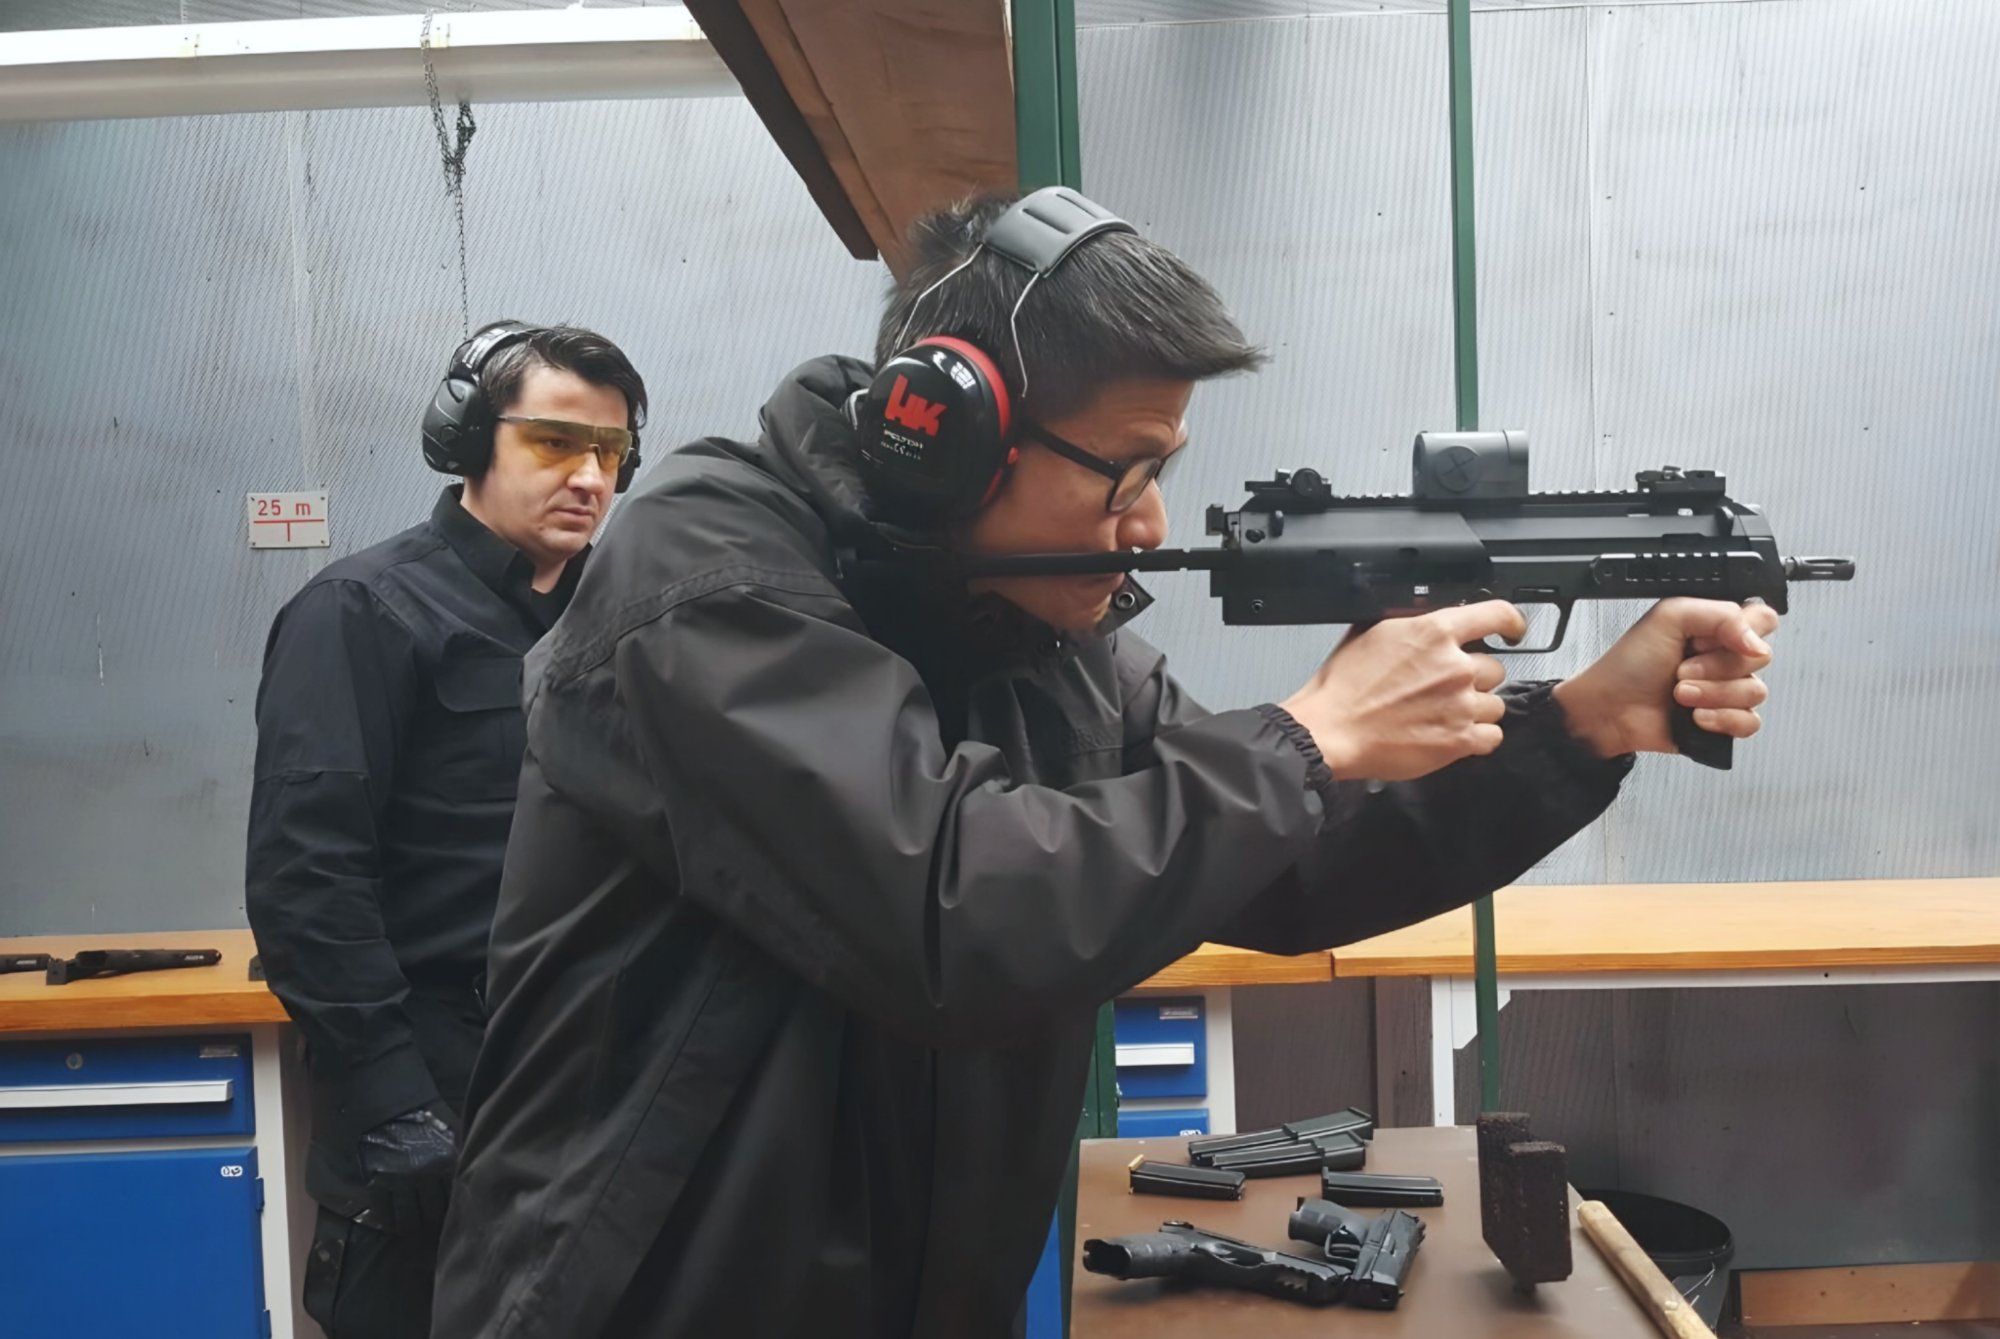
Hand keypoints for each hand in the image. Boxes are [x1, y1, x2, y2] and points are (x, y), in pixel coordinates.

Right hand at [354, 1105, 458, 1235]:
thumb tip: (475, 1180)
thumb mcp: (452, 1132)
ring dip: (412, 1228)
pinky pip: (384, 1213)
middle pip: (432, 1215)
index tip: (455, 1221)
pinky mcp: (376, 1181)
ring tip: (415, 1232)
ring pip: (408, 1220)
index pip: (453, 1201)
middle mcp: (423, 1174)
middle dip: (433, 1225)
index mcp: (446, 1162)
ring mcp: (397, 1180)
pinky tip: (395, 1226)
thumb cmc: (425, 1119)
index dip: (454, 1214)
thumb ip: (461, 1155)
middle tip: (434, 1231)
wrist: (388, 1104)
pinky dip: (389, 1223)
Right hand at [1281, 601, 1527, 782]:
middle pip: (1494, 668)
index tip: (1512, 630)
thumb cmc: (1343, 687)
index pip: (1496, 614)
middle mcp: (1455, 667)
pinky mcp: (1459, 741)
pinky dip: (1477, 737)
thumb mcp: (1371, 633)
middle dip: (1473, 678)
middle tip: (1443, 689)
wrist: (1330, 730)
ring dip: (1475, 709)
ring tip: (1443, 715)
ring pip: (1495, 704)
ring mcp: (1460, 705)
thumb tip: (1427, 620)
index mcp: (1434, 632)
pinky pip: (1492, 736)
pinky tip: (1453, 735)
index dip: (1510, 622)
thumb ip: (1411, 624)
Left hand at [1553, 597, 1779, 757]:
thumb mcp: (1669, 617)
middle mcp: (1725, 657)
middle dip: (1717, 666)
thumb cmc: (1628, 664)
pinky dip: (1722, 719)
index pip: (1763, 620)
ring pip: (1755, 692)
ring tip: (1680, 693)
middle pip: (1762, 658)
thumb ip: (1721, 615)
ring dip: (1713, 694)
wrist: (1608, 709)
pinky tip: (1695, 716)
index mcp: (1717, 628)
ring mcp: (1726, 691)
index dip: (1748, 631)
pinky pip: (1750, 722)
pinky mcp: (1723, 721)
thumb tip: (1757, 643)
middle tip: (1682, 668)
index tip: (1712, 640)